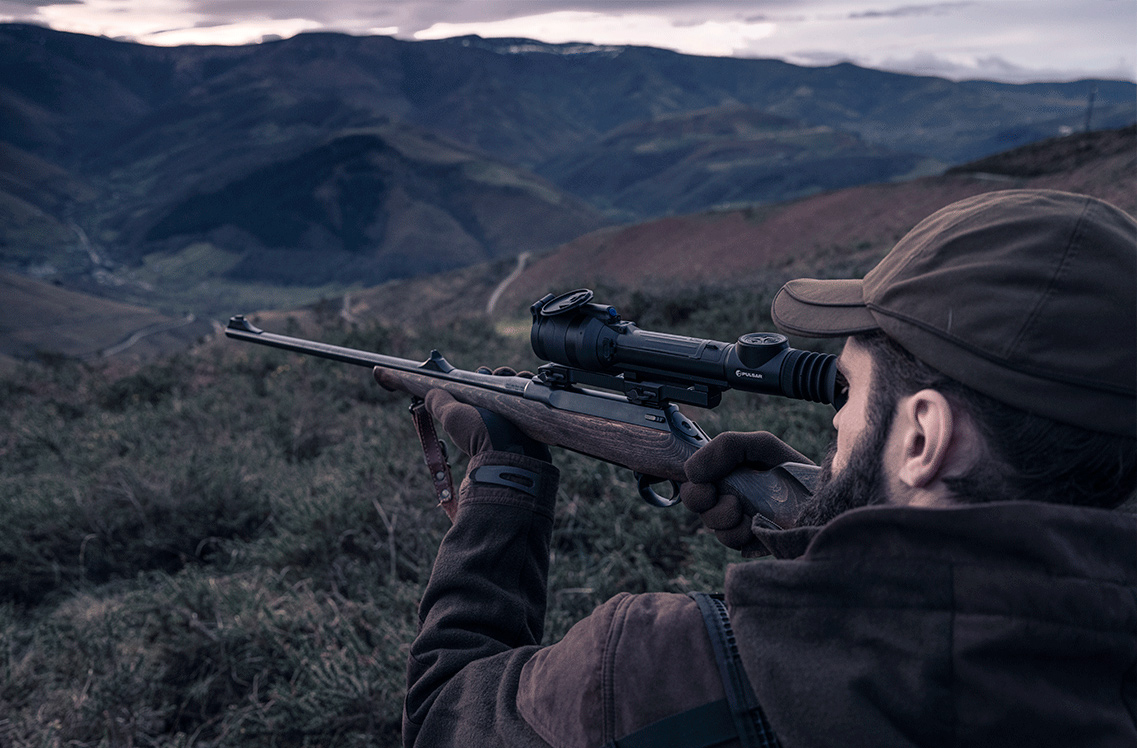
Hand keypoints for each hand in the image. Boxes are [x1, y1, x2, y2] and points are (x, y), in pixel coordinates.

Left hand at [423, 373, 550, 461]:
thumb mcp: (453, 417)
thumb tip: (429, 392)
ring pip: (518, 391)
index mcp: (477, 411)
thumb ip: (440, 403)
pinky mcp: (530, 423)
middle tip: (505, 374)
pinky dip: (535, 391)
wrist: (509, 455)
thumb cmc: (479, 435)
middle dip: (504, 376)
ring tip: (521, 378)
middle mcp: (495, 415)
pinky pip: (533, 401)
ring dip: (520, 380)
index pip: (481, 387)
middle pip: (502, 386)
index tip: (486, 372)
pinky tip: (534, 386)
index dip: (484, 376)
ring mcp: (514, 419)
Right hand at [680, 432, 812, 548]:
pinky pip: (730, 542)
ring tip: (748, 512)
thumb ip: (726, 447)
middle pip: (692, 500)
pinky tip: (756, 526)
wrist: (821, 498)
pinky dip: (740, 534)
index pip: (690, 475)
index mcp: (725, 470)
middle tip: (729, 499)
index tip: (706, 483)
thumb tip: (692, 472)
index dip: (693, 481)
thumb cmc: (791, 469)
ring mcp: (735, 519)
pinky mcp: (748, 542)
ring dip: (726, 518)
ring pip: (711, 524)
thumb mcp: (761, 445)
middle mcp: (725, 493)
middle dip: (704, 501)